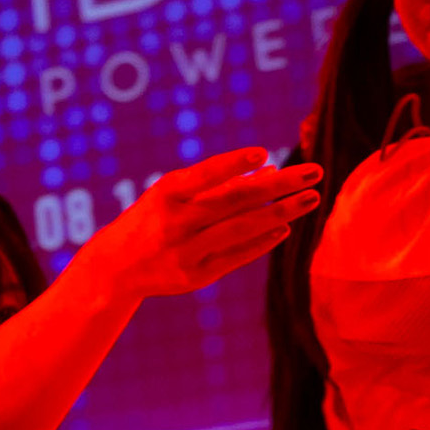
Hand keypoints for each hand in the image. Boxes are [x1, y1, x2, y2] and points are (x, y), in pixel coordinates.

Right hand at [77, 145, 322, 302]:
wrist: (114, 268)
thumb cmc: (151, 219)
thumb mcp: (172, 194)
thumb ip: (217, 183)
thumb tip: (269, 169)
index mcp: (165, 194)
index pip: (203, 176)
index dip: (232, 164)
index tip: (263, 152)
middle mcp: (175, 223)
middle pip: (234, 201)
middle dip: (279, 185)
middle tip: (315, 171)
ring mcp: (185, 252)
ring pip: (241, 229)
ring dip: (281, 213)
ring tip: (311, 198)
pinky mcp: (194, 277)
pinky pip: (236, 256)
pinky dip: (262, 241)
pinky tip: (285, 228)